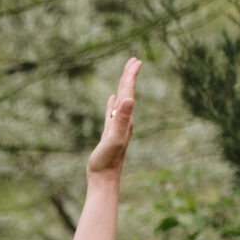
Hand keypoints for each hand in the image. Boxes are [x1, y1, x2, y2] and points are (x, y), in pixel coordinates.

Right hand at [86, 57, 140, 181]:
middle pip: (128, 94)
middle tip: (134, 61)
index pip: (129, 93)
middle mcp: (124, 121)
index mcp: (125, 119)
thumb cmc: (107, 161)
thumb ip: (122, 119)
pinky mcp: (108, 133)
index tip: (135, 61)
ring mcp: (116, 127)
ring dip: (123, 87)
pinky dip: (113, 104)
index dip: (131, 76)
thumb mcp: (114, 138)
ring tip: (125, 76)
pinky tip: (113, 99)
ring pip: (121, 101)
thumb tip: (129, 99)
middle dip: (130, 77)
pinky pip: (112, 113)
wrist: (103, 179)